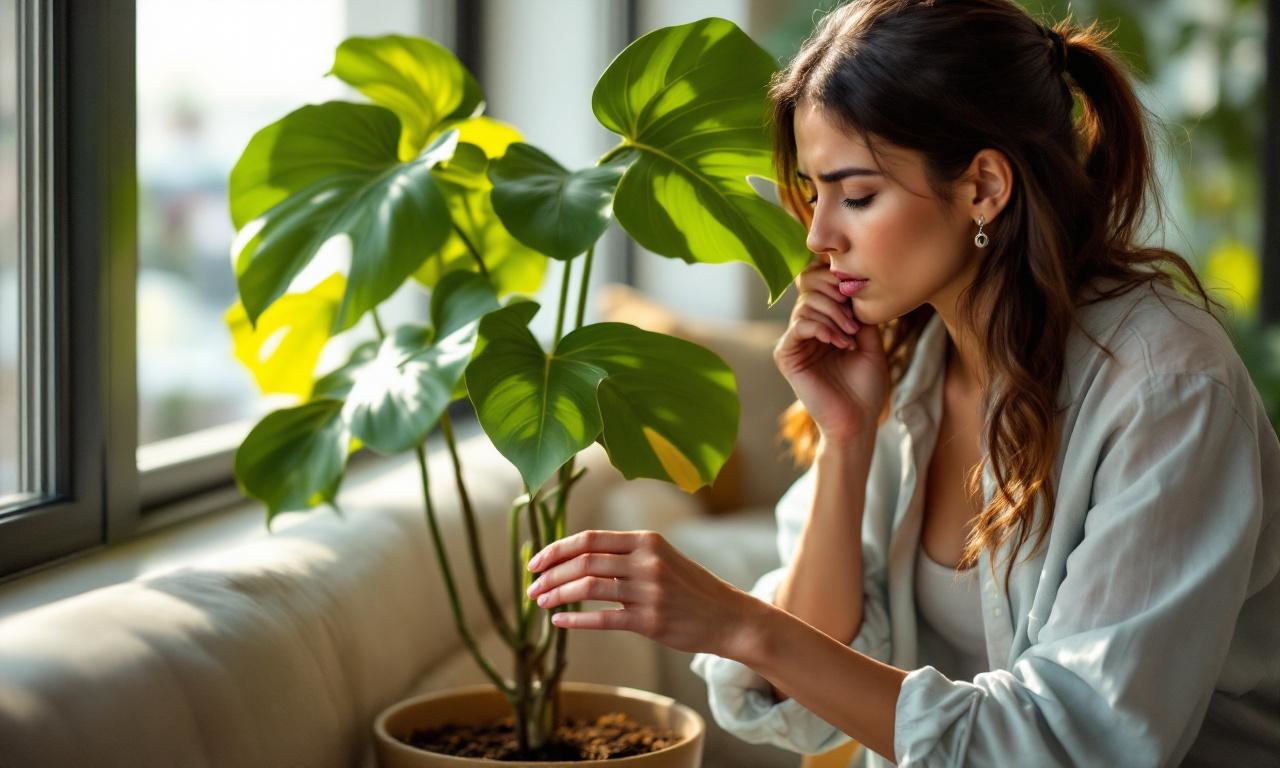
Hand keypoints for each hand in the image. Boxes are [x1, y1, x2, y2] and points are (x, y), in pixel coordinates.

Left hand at [525, 529, 759, 658]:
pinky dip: (576, 620)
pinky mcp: (651, 621)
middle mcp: (646, 561)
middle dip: (550, 575)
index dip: (556, 549)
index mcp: (646, 540)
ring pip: (588, 588)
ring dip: (557, 595)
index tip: (535, 562)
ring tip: (540, 603)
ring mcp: (649, 591)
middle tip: (531, 588)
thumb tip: (576, 558)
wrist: (728, 616)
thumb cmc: (689, 587)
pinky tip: (559, 622)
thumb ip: (625, 554)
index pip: (589, 539)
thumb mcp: (661, 557)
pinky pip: (603, 619)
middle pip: (584, 562)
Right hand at [773, 259, 888, 444]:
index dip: (838, 281)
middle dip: (836, 297)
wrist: (857, 420)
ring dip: (834, 316)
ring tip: (850, 338)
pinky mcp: (787, 355)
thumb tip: (852, 284)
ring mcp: (795, 341)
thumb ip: (859, 312)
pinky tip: (838, 343)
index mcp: (824, 322)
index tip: (859, 299)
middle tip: (854, 321)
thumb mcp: (871, 341)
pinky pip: (799, 325)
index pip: (820, 283)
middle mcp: (806, 328)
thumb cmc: (866, 387)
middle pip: (810, 286)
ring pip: (806, 304)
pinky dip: (822, 328)